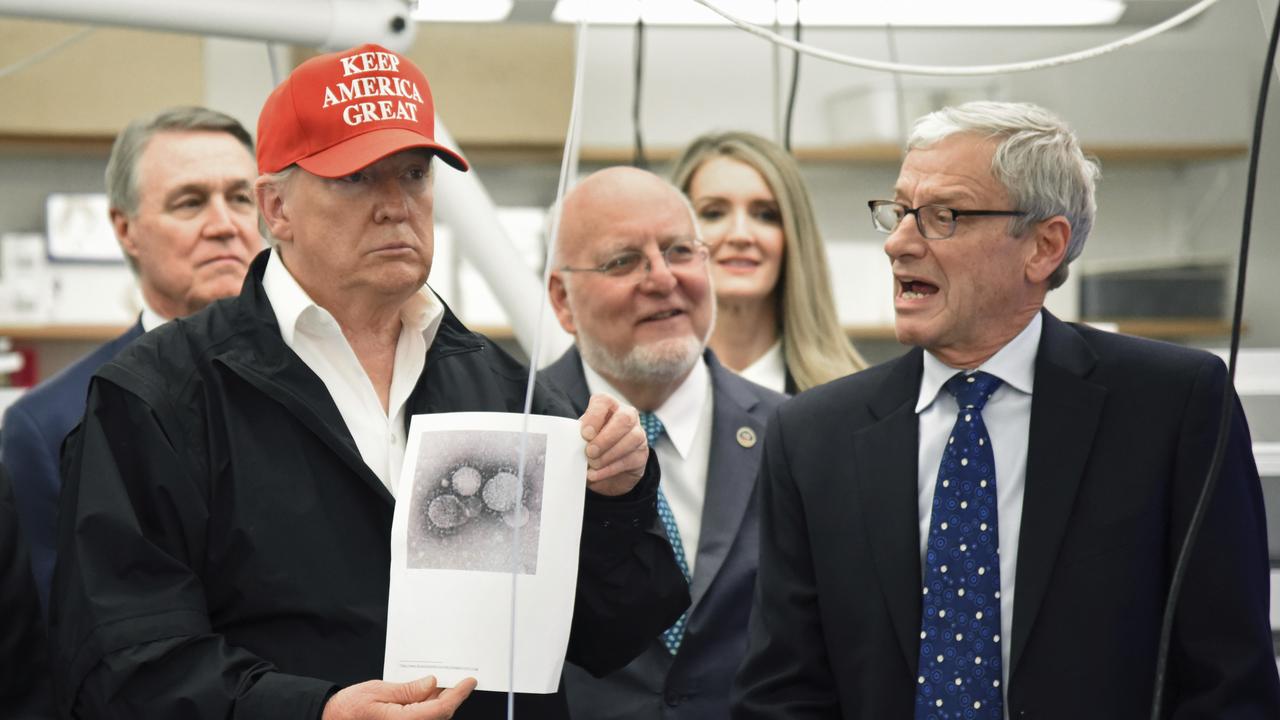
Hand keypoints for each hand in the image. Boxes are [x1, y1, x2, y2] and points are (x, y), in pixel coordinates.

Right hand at [321, 676, 476, 719]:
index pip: (440, 709)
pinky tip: (427, 695)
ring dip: (440, 702)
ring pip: (432, 718)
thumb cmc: (348, 708)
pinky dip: (428, 707)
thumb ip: (407, 690)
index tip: (469, 682)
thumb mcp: (377, 690)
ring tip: (443, 683)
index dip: (458, 695)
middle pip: (439, 715)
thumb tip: (431, 684)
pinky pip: (421, 719)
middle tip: (461, 679)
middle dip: (452, 697)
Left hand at [579, 393, 647, 496]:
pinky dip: (610, 469)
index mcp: (608, 406)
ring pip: (633, 438)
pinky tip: (596, 474)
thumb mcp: (581, 439)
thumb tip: (572, 444)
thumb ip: (579, 437)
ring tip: (593, 464)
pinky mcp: (641, 454)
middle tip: (590, 452)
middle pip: (624, 418)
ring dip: (609, 454)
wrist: (604, 470)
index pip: (604, 401)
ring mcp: (638, 434)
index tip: (585, 434)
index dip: (594, 416)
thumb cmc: (591, 446)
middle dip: (606, 438)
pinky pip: (630, 459)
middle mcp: (627, 416)